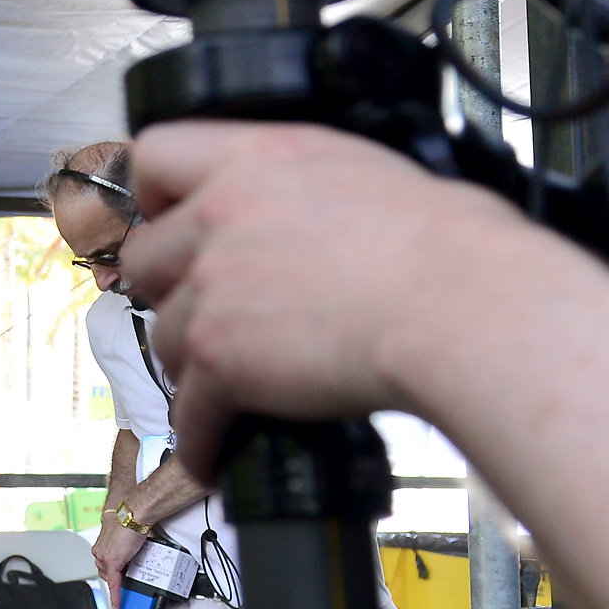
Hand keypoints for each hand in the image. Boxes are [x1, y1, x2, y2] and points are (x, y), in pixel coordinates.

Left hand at [89, 515, 142, 600]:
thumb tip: (131, 557)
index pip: (103, 564)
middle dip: (115, 579)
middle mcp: (100, 551)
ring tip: (128, 589)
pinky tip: (118, 605)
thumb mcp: (126, 539)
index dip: (110, 574)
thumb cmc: (130, 521)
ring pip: (110, 578)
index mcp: (101, 544)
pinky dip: (116, 596)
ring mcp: (104, 557)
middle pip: (105, 573)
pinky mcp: (112, 562)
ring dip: (118, 585)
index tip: (114, 582)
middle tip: (125, 585)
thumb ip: (125, 550)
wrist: (132, 514)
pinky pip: (114, 584)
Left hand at [124, 122, 539, 479]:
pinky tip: (217, 453)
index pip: (157, 154)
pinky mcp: (220, 356)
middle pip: (145, 256)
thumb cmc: (449, 247)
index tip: (165, 217)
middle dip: (170, 289)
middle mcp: (221, 214)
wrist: (463, 306)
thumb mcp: (365, 173)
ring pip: (164, 336)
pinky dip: (203, 440)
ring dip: (192, 365)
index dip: (155, 195)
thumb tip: (302, 217)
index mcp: (257, 157)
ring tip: (226, 387)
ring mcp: (214, 286)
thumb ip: (302, 188)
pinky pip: (189, 410)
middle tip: (202, 311)